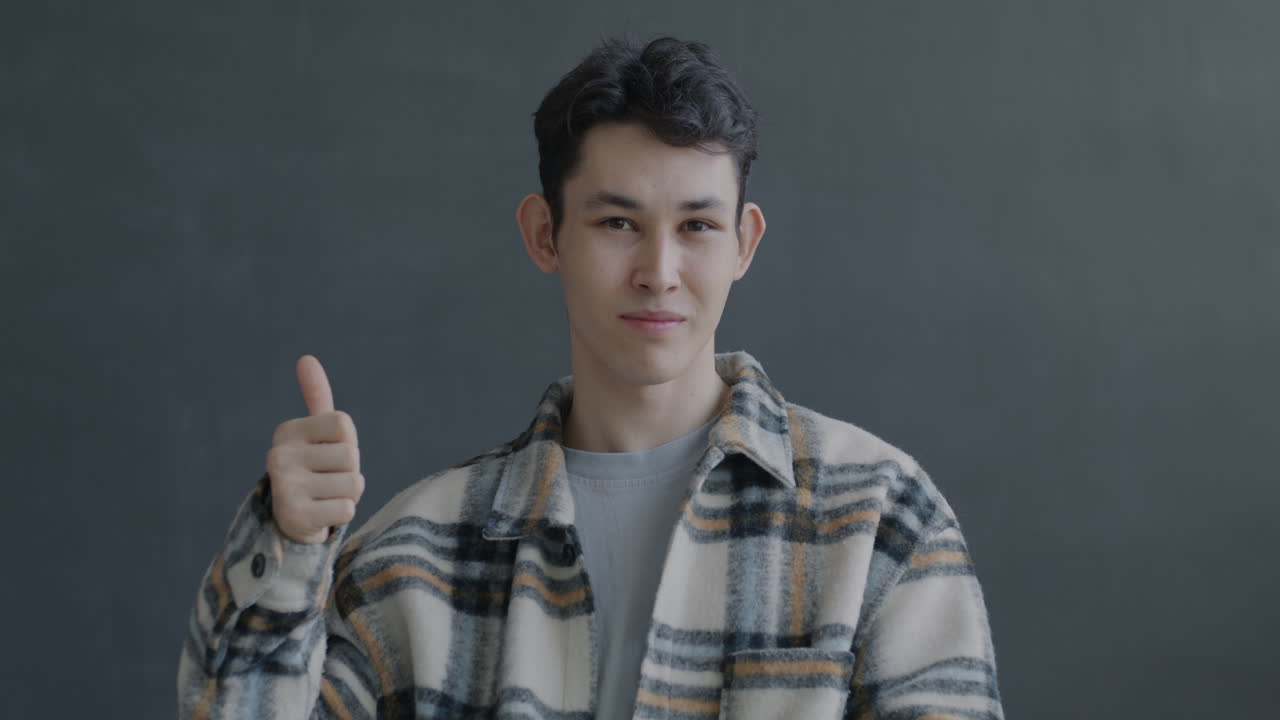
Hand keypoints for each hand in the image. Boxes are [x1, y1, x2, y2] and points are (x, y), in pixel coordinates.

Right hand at [264, 355, 364, 543]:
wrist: (294, 521)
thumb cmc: (315, 470)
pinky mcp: (293, 515)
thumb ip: (316, 397)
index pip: (343, 424)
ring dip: (348, 494)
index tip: (328, 454)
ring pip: (353, 483)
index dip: (347, 442)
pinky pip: (347, 508)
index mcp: (286, 431)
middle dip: (350, 471)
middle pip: (351, 455)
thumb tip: (306, 358)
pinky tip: (322, 514)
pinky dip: (343, 514)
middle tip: (327, 480)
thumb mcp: (317, 434)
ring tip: (325, 496)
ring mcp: (283, 486)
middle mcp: (278, 455)